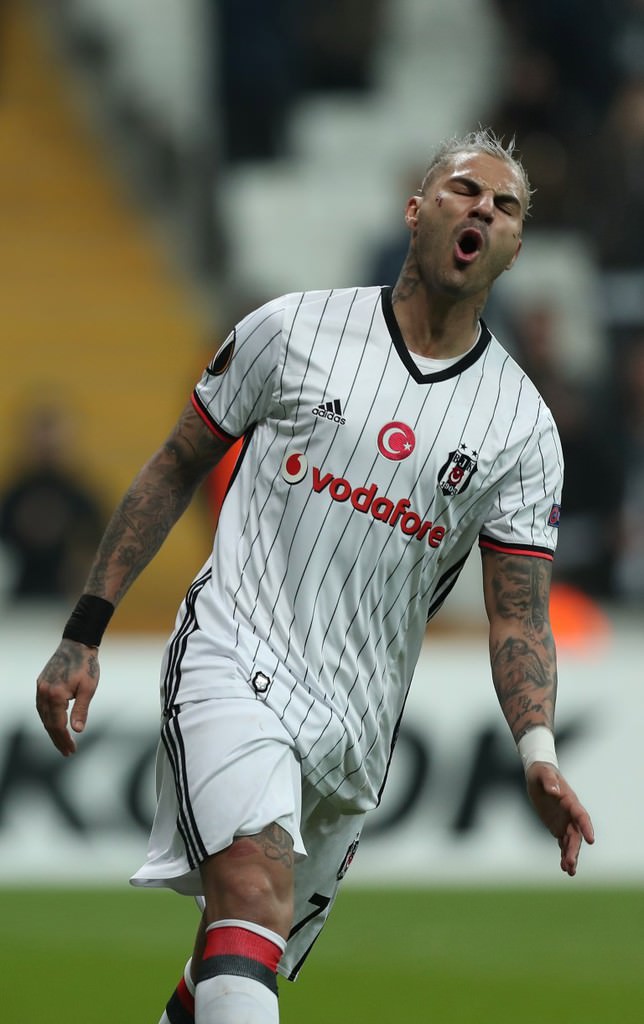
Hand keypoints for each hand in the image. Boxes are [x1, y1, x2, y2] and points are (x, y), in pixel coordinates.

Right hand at [36, 640, 99, 755]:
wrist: (77, 644)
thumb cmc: (86, 665)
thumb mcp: (89, 688)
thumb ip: (81, 710)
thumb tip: (77, 730)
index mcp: (56, 695)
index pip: (58, 725)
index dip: (64, 739)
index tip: (71, 750)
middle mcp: (44, 692)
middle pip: (49, 723)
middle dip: (58, 739)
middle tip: (68, 752)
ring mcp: (40, 688)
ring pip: (43, 716)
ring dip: (52, 730)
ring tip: (62, 742)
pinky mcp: (41, 683)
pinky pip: (42, 706)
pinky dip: (48, 718)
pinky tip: (54, 724)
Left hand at [526, 762, 594, 875]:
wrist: (539, 776)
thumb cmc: (542, 773)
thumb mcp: (543, 774)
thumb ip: (549, 782)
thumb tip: (554, 791)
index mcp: (570, 801)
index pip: (581, 816)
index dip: (586, 827)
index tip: (591, 840)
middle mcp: (571, 814)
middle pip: (576, 835)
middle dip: (574, 849)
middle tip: (570, 864)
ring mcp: (565, 822)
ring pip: (571, 842)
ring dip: (571, 856)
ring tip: (569, 871)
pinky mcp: (557, 827)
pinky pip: (563, 843)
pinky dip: (564, 854)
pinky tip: (564, 867)